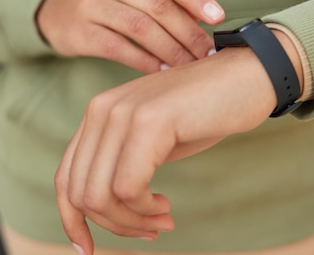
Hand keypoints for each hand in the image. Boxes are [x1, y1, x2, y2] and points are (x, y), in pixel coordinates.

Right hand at [36, 0, 224, 72]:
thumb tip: (206, 18)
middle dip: (188, 33)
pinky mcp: (80, 32)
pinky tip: (162, 71)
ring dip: (170, 50)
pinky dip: (144, 61)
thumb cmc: (107, 0)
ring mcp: (92, 5)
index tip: (218, 17)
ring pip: (140, 28)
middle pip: (158, 6)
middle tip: (207, 54)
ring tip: (189, 66)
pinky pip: (118, 48)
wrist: (55, 9)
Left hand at [55, 47, 279, 254]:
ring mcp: (123, 112)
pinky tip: (166, 206)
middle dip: (113, 226)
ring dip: (131, 222)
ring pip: (100, 196)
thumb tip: (101, 211)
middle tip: (150, 231)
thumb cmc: (205, 113)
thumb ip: (123, 164)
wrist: (248, 76)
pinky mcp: (150, 120)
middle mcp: (102, 110)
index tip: (89, 250)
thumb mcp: (153, 142)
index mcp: (99, 115)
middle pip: (79, 193)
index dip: (72, 220)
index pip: (65, 177)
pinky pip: (128, 187)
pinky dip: (145, 209)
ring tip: (162, 221)